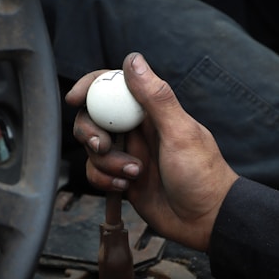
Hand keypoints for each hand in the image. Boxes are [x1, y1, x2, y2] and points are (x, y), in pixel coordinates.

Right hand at [65, 52, 237, 250]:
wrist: (203, 218)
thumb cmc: (200, 174)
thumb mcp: (180, 133)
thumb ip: (156, 97)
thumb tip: (133, 60)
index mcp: (148, 112)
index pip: (113, 88)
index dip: (90, 87)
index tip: (74, 98)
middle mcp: (134, 130)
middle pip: (94, 118)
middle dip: (91, 132)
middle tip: (103, 146)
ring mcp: (126, 153)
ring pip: (93, 148)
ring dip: (106, 163)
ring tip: (134, 173)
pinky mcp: (120, 175)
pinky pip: (96, 172)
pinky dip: (105, 179)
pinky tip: (127, 185)